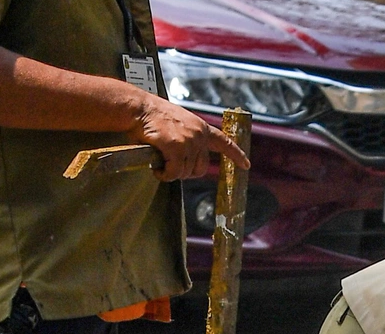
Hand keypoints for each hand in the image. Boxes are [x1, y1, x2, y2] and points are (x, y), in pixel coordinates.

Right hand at [135, 97, 249, 180]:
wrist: (138, 108)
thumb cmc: (153, 116)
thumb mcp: (179, 123)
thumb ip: (190, 138)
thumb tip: (189, 160)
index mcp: (202, 127)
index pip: (224, 142)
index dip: (236, 155)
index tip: (245, 165)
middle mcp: (199, 135)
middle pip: (201, 168)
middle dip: (186, 172)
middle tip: (171, 166)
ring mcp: (189, 141)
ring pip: (186, 172)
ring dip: (172, 172)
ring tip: (161, 162)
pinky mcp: (176, 148)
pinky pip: (174, 172)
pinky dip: (165, 175)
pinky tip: (158, 170)